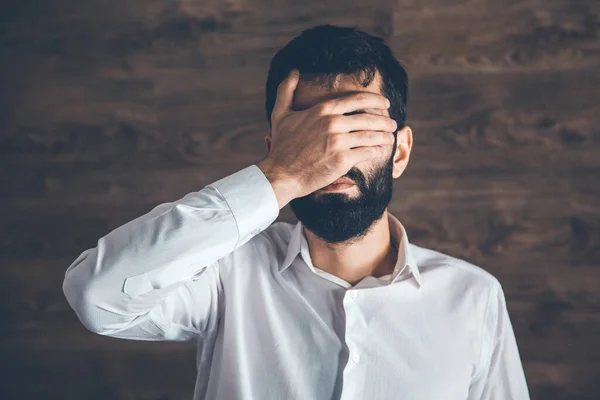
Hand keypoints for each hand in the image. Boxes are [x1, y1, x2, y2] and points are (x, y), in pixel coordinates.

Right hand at [257, 69, 396, 207]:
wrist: (281, 174)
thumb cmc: (281, 146)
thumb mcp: (280, 114)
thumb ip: (287, 90)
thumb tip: (293, 71)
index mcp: (323, 110)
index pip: (357, 99)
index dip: (376, 100)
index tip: (385, 103)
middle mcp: (333, 123)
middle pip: (369, 118)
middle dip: (384, 119)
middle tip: (392, 122)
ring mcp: (339, 142)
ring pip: (371, 135)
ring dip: (385, 135)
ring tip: (391, 136)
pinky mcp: (343, 160)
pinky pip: (367, 152)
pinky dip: (378, 150)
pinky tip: (382, 149)